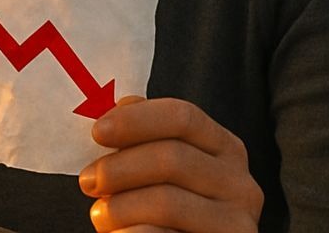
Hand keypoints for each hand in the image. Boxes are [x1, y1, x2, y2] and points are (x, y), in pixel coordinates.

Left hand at [78, 94, 263, 232]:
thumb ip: (145, 138)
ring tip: (100, 215)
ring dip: (120, 207)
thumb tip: (117, 107)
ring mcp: (237, 222)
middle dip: (119, 168)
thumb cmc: (163, 211)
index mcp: (225, 149)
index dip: (136, 120)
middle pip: (172, 158)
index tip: (98, 132)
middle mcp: (241, 183)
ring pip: (167, 202)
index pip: (183, 116)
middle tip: (88, 182)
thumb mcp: (160, 170)